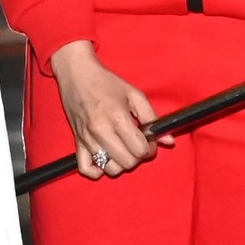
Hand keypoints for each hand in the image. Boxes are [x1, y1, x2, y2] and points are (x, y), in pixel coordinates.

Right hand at [48, 39, 162, 177]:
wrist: (77, 74)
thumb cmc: (107, 82)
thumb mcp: (134, 94)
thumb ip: (152, 118)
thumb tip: (168, 141)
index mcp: (117, 118)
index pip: (139, 149)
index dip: (150, 149)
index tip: (149, 142)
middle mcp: (101, 131)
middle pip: (127, 162)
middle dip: (138, 157)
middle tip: (138, 145)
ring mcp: (87, 138)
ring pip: (110, 169)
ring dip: (121, 164)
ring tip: (123, 151)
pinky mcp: (77, 142)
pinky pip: (85, 168)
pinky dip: (97, 171)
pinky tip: (106, 161)